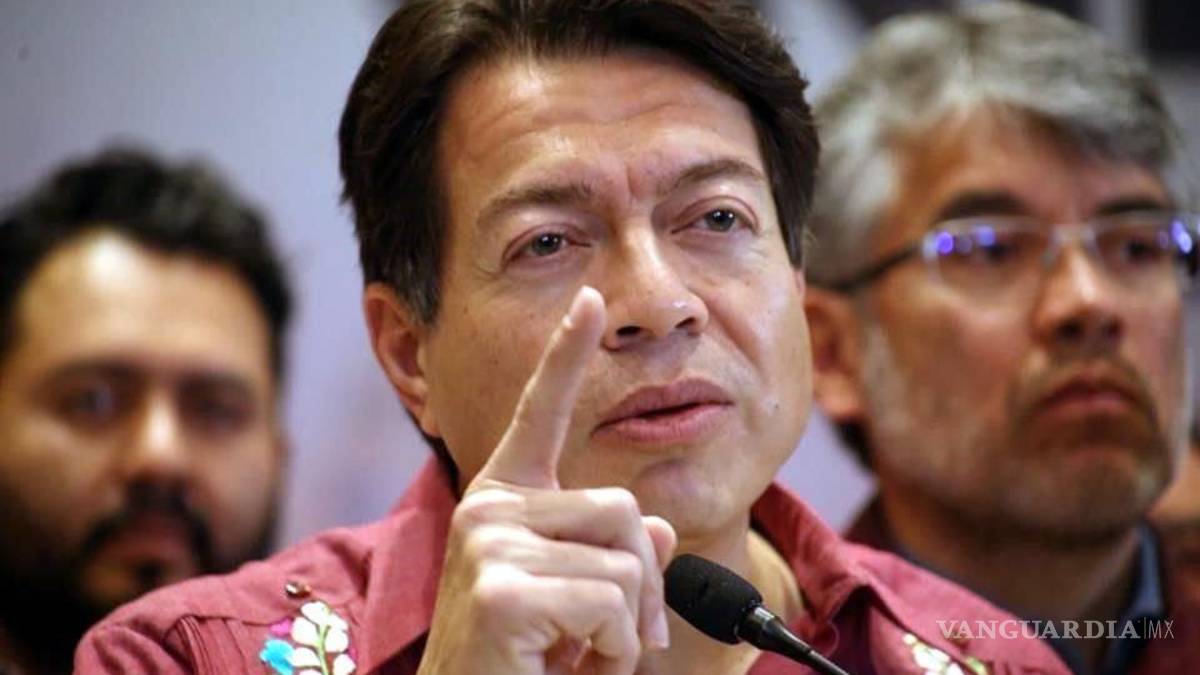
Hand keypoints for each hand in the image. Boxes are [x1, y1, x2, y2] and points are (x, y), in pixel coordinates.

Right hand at [417, 286, 676, 674]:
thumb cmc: (524, 661)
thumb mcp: (578, 602)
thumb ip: (610, 554)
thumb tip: (654, 527)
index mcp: (503, 500)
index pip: (539, 413)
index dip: (566, 353)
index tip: (590, 298)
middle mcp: (488, 509)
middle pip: (622, 509)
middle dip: (642, 584)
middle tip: (614, 636)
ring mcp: (488, 543)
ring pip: (624, 557)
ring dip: (627, 625)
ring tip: (582, 654)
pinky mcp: (500, 589)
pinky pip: (610, 603)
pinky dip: (614, 650)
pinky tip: (570, 665)